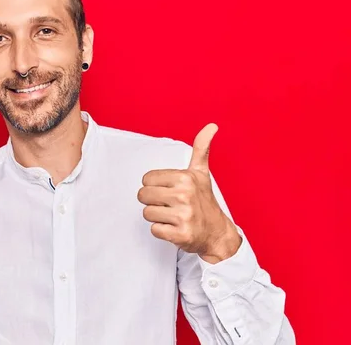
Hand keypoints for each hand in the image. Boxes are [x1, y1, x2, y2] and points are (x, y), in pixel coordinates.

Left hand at [137, 124, 241, 262]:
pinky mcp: (180, 235)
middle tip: (170, 204)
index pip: (146, 179)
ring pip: (147, 213)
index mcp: (185, 178)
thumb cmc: (205, 202)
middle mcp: (185, 195)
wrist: (217, 233)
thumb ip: (201, 148)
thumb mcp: (201, 173)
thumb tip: (211, 126)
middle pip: (143, 196)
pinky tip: (175, 227)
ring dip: (157, 217)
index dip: (155, 186)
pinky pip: (154, 230)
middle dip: (153, 201)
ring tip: (173, 216)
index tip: (169, 190)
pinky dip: (162, 231)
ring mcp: (183, 216)